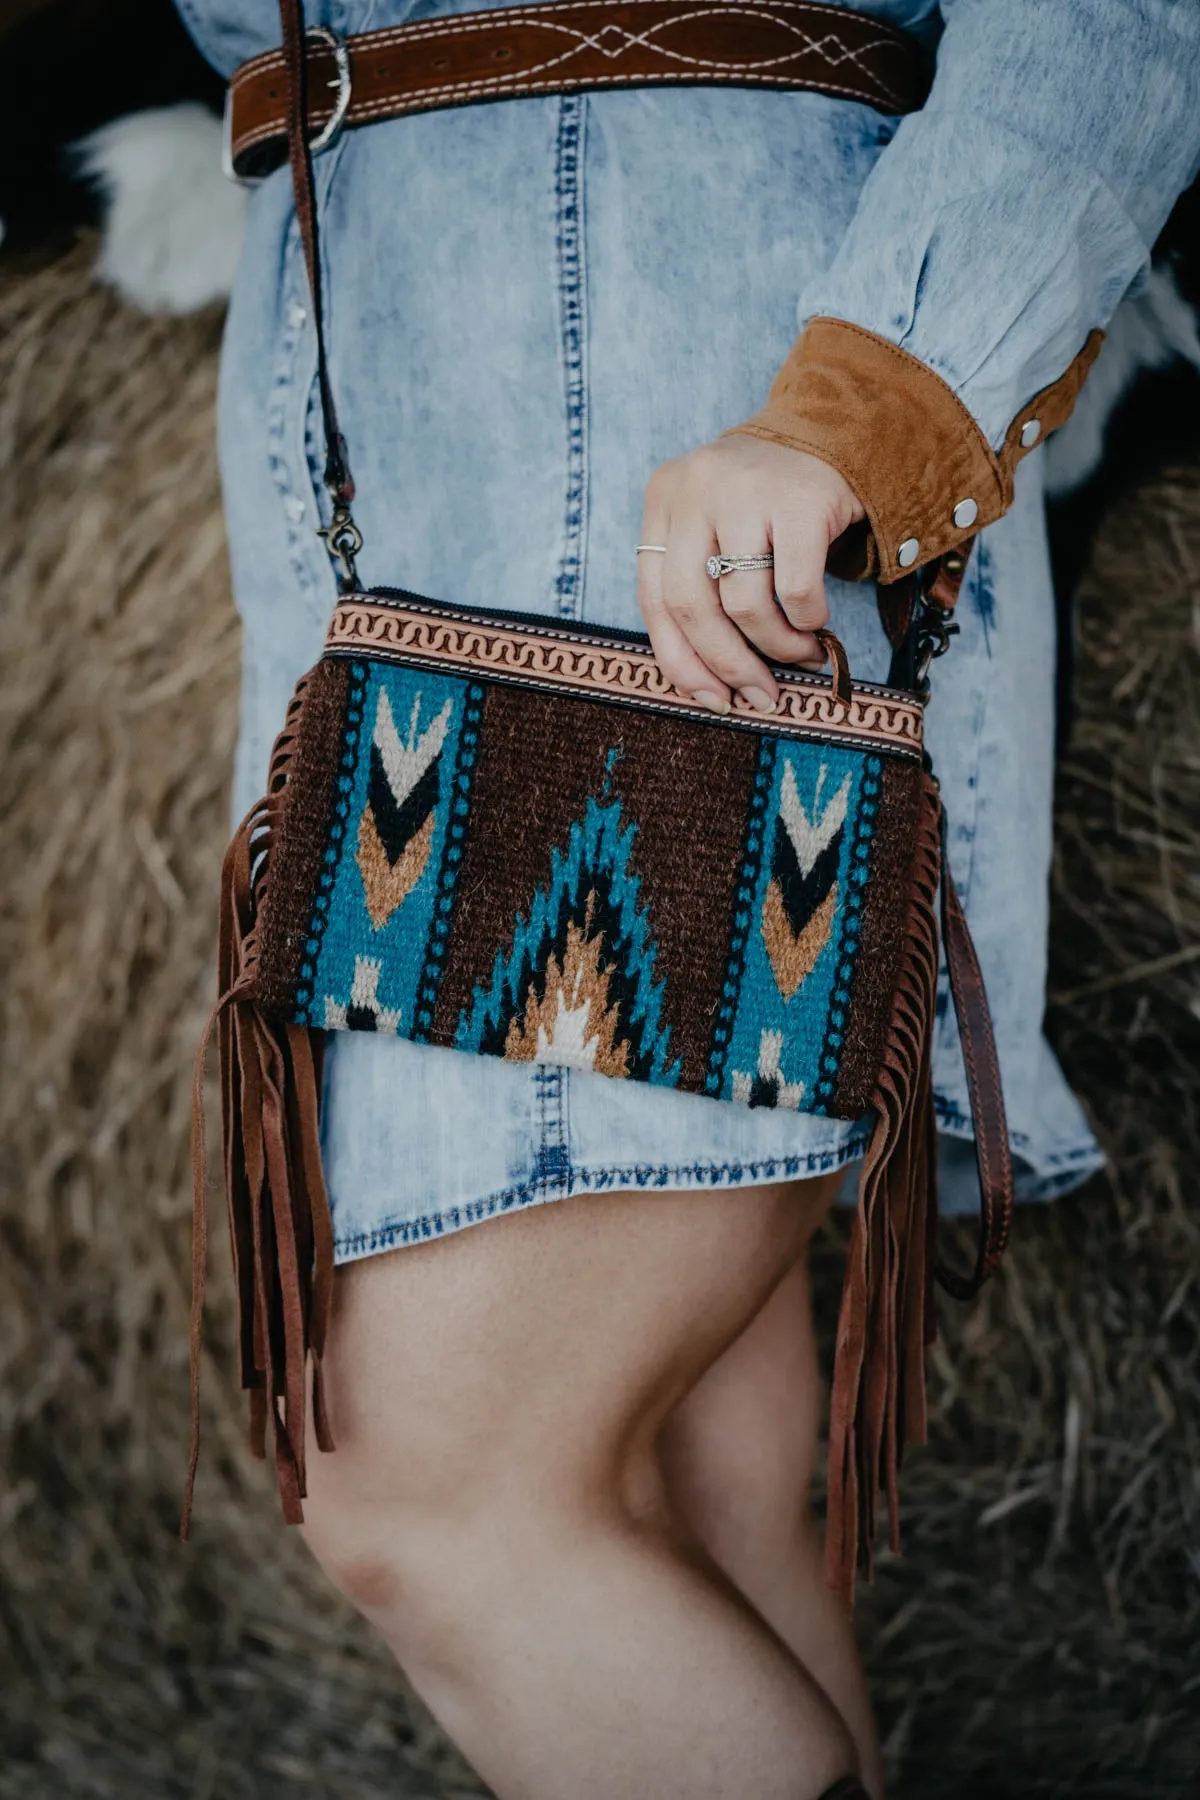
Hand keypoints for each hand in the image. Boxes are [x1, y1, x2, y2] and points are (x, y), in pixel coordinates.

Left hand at [636, 434, 863, 712]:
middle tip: (758, 694)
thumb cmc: (766, 503)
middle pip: (692, 605)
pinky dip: (805, 620)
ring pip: (744, 603)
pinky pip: (795, 588)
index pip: (654, 598)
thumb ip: (699, 588)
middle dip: (727, 664)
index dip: (679, 661)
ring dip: (775, 646)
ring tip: (799, 655)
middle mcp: (695, 490)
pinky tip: (816, 624)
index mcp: (663, 500)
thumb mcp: (714, 528)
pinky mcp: (799, 498)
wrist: (834, 435)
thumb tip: (706, 685)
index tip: (709, 699)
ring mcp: (746, 490)